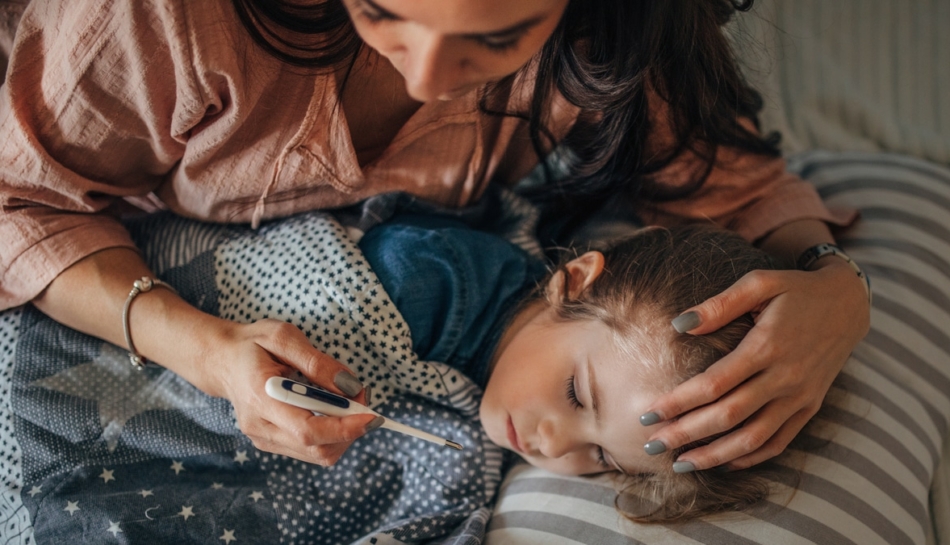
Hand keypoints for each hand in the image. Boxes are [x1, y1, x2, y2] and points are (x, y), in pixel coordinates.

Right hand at [197, 318, 380, 465]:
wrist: (222, 360)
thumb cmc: (253, 344)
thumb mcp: (284, 337)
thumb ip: (317, 362)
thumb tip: (349, 386)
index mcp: (259, 398)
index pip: (307, 430)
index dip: (344, 428)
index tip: (373, 416)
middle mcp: (259, 427)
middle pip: (317, 448)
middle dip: (351, 429)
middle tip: (362, 396)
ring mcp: (264, 439)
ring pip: (318, 453)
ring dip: (345, 432)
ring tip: (349, 400)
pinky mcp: (272, 443)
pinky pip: (311, 449)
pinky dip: (332, 434)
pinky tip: (332, 409)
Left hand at [640, 258, 869, 470]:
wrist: (849, 304)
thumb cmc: (795, 290)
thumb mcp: (759, 283)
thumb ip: (719, 304)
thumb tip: (679, 324)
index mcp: (767, 346)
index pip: (713, 384)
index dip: (678, 402)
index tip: (647, 413)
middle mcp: (784, 377)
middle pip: (728, 416)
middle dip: (685, 434)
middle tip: (651, 445)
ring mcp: (800, 397)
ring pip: (753, 438)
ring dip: (714, 456)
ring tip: (680, 464)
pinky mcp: (810, 407)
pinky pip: (779, 441)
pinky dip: (750, 457)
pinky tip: (723, 463)